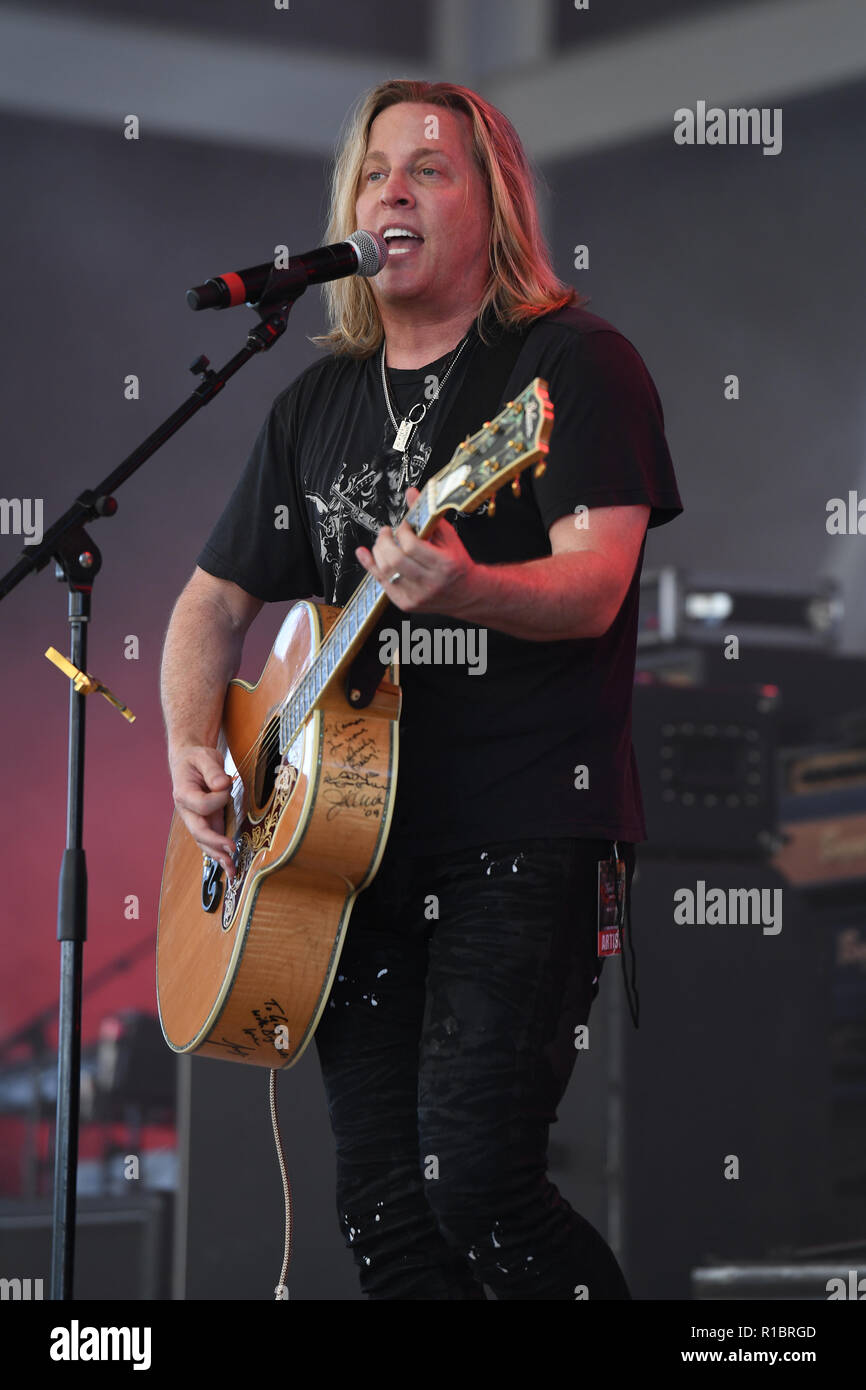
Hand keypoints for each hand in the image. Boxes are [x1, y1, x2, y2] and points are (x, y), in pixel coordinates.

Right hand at [169, 745, 236, 880]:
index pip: (202, 805)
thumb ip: (212, 770)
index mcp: (183, 793)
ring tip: (232, 870)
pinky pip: (210, 839)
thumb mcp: (204, 756)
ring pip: (204, 841)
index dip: (218, 799)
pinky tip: (229, 864)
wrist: (189, 761)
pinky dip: (219, 852)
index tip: (226, 785)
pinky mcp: (205, 821)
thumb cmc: (196, 758)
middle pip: (198, 832)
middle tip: (231, 852)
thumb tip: (222, 785)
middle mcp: (187, 810)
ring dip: (218, 856)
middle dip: (215, 844)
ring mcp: (195, 818)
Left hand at [354, 486, 476, 614]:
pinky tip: (365, 554)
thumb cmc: (457, 564)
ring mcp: (416, 595)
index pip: (412, 546)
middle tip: (386, 532)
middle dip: (384, 541)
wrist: (466, 593)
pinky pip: (381, 583)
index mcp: (444, 565)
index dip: (402, 532)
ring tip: (383, 542)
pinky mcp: (406, 603)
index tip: (403, 526)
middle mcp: (430, 582)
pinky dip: (370, 565)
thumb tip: (411, 494)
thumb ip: (428, 516)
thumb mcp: (448, 537)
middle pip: (395, 560)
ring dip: (378, 552)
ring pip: (385, 571)